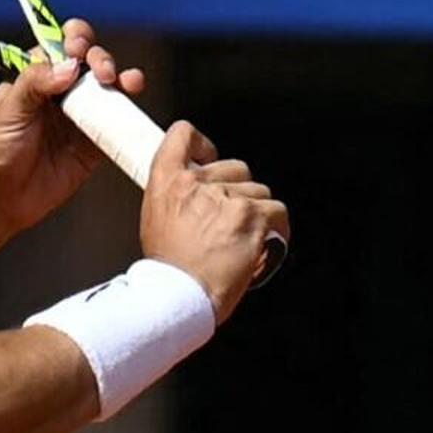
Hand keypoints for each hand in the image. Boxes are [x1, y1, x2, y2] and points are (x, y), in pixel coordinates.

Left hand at [0, 17, 144, 237]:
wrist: (1, 199)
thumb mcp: (8, 110)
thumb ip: (35, 82)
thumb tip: (70, 65)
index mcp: (36, 78)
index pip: (61, 45)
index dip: (74, 40)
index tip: (77, 48)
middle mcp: (61, 92)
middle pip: (90, 62)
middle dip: (100, 59)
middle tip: (101, 72)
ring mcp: (80, 116)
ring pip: (108, 87)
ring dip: (121, 76)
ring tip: (126, 81)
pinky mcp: (94, 144)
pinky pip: (117, 121)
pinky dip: (129, 107)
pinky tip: (133, 94)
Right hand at [135, 120, 287, 320]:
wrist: (180, 298)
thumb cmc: (168, 271)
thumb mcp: (154, 221)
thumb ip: (175, 196)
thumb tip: (195, 191)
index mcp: (168, 182)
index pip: (183, 134)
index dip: (200, 144)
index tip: (207, 158)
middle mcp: (199, 184)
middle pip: (234, 166)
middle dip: (236, 190)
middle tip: (225, 221)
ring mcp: (230, 199)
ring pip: (259, 191)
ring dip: (255, 214)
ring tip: (239, 240)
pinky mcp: (254, 217)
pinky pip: (277, 211)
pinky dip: (274, 228)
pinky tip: (261, 244)